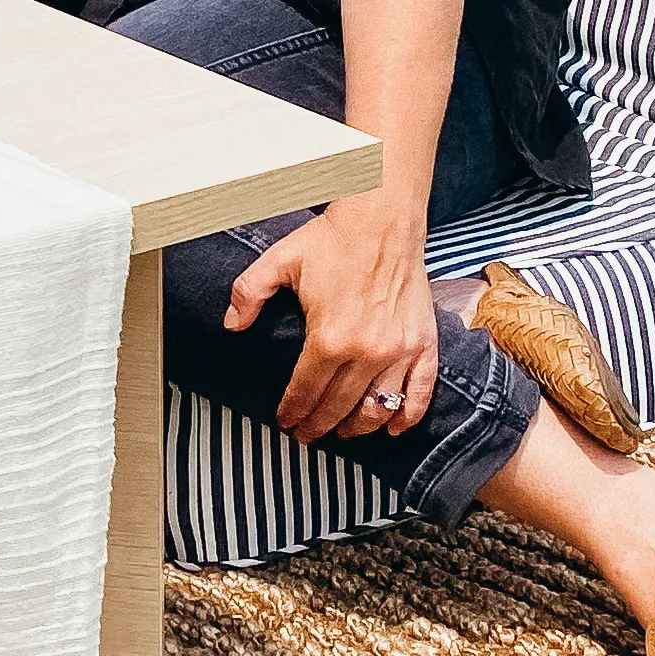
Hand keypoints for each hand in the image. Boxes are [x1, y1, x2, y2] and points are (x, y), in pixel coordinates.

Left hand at [224, 190, 439, 445]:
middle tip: (307, 436)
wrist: (382, 219)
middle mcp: (366, 352)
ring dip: (359, 428)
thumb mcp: (280, 260)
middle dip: (319, 426)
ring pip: (378, 409)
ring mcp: (398, 352)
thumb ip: (249, 292)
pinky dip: (408, 416)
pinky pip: (419, 393)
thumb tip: (232, 325)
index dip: (292, 411)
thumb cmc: (333, 240)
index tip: (285, 422)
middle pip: (339, 407)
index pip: (306, 390)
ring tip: (344, 434)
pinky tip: (394, 429)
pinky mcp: (423, 345)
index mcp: (329, 337)